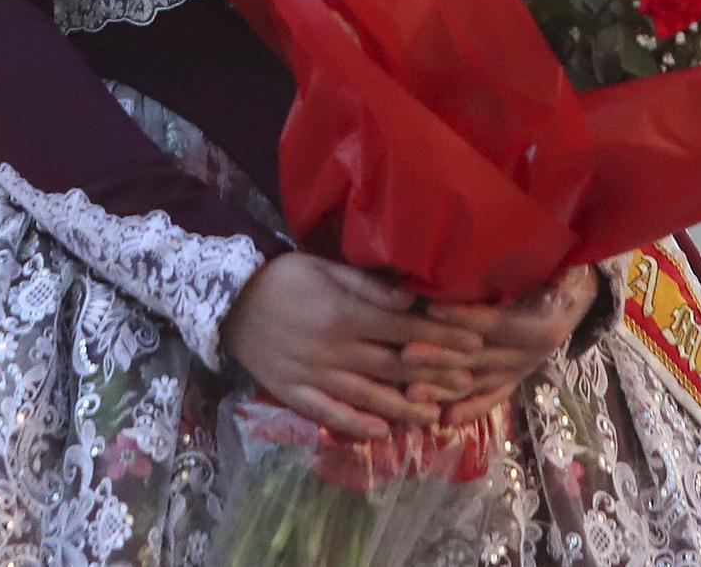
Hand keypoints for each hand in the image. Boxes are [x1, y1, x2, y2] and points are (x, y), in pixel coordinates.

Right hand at [220, 253, 484, 439]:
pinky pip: (329, 414)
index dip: (441, 338)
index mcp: (344, 314)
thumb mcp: (323, 267)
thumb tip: (410, 297)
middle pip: (394, 366)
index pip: (404, 328)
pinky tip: (381, 433)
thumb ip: (366, 285)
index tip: (472, 344)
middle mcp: (333, 349)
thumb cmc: (283, 276)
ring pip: (367, 396)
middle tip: (468, 383)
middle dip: (435, 375)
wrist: (228, 301)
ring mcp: (313, 375)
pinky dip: (356, 425)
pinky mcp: (294, 393)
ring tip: (435, 416)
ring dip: (404, 408)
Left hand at [415, 266, 599, 424]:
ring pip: (479, 382)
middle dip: (440, 357)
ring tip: (411, 393)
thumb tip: (463, 260)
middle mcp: (532, 355)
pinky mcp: (517, 380)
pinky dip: (470, 409)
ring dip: (445, 389)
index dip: (461, 316)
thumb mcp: (540, 269)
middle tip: (406, 355)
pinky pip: (492, 398)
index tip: (429, 308)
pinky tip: (445, 419)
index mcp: (541, 327)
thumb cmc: (556, 273)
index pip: (493, 322)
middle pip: (480, 356)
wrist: (580, 295)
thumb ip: (505, 272)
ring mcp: (522, 371)